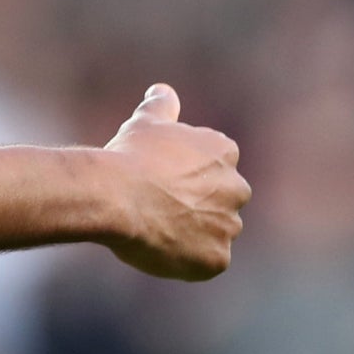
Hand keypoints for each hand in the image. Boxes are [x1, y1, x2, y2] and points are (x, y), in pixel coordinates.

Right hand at [101, 85, 248, 281]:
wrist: (118, 196)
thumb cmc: (130, 155)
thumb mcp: (145, 122)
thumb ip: (161, 106)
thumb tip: (162, 90)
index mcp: (224, 152)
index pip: (216, 165)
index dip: (188, 174)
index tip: (165, 178)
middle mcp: (236, 188)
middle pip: (223, 200)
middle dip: (201, 205)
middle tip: (162, 206)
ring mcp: (229, 226)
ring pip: (216, 233)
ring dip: (196, 233)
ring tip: (159, 229)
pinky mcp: (217, 259)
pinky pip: (207, 262)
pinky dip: (189, 260)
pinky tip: (162, 248)